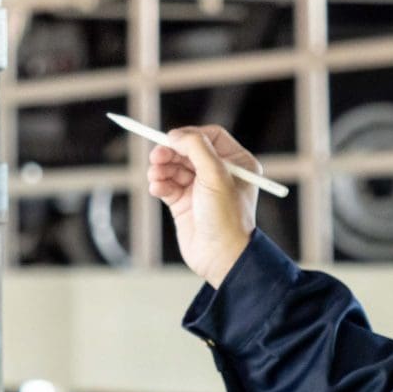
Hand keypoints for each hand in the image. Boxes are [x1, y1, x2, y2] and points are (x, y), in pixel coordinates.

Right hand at [147, 124, 259, 286]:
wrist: (220, 257)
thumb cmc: (225, 217)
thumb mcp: (215, 175)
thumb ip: (196, 148)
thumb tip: (175, 134)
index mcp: (237, 163)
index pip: (210, 136)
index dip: (189, 136)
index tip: (171, 140)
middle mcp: (220, 174)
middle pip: (188, 150)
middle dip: (170, 152)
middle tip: (155, 157)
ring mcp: (201, 189)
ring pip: (174, 167)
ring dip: (161, 169)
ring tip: (155, 176)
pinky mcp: (184, 204)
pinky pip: (167, 185)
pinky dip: (160, 184)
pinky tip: (156, 189)